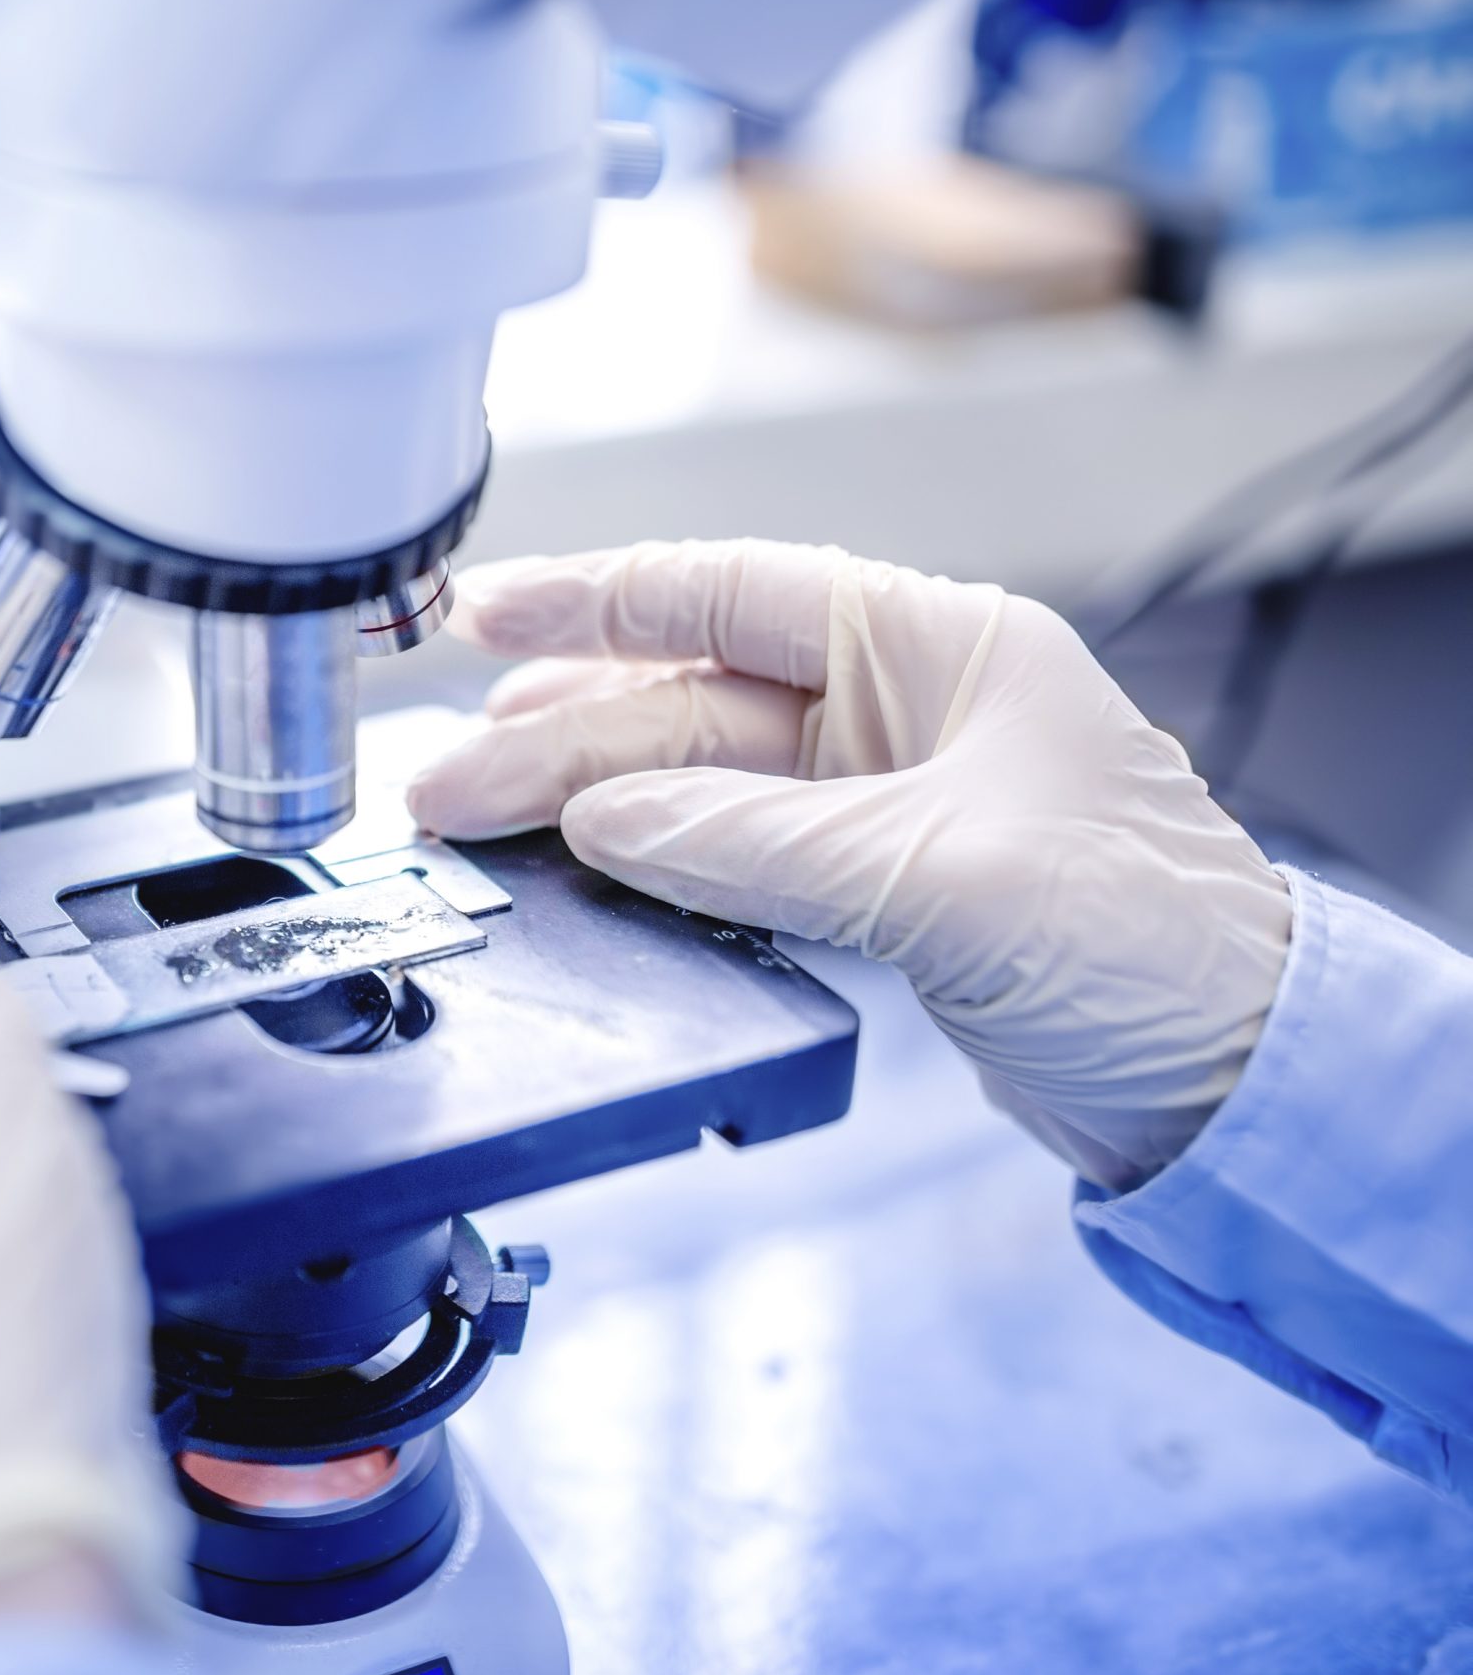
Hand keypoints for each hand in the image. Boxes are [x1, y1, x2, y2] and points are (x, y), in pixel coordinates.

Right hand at [407, 539, 1291, 1189]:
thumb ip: (761, 842)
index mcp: (942, 646)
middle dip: (558, 735)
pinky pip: (721, 853)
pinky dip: (640, 861)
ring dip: (580, 797)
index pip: (733, 592)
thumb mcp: (948, 878)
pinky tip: (569, 866)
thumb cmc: (1155, 948)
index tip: (483, 614)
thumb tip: (606, 821)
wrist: (1231, 1082)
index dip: (596, 600)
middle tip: (443, 785)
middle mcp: (901, 706)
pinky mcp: (865, 884)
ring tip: (469, 813)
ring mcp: (877, 798)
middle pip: (688, 699)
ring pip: (690, 778)